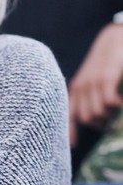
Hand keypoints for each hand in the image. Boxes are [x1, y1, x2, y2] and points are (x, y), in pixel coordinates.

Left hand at [68, 23, 122, 145]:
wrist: (115, 39)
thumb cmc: (107, 62)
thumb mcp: (94, 80)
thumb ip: (92, 96)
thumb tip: (95, 118)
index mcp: (76, 88)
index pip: (68, 114)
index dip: (69, 131)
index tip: (72, 145)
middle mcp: (80, 87)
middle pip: (86, 118)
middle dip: (101, 123)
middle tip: (112, 118)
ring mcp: (92, 83)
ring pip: (97, 113)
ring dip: (110, 115)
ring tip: (117, 106)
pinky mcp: (106, 78)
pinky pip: (109, 103)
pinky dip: (117, 105)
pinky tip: (122, 99)